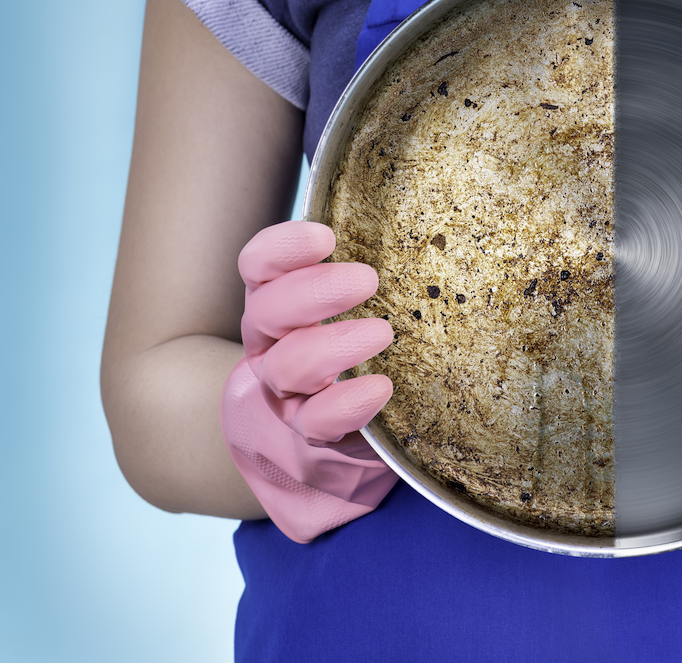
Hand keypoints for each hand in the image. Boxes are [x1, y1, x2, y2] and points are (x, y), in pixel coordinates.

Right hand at [220, 221, 398, 541]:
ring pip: (288, 366)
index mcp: (274, 305)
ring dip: (332, 345)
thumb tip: (422, 226)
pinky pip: (317, 421)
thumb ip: (357, 278)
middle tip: (366, 279)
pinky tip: (379, 388)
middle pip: (269, 311)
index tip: (325, 237)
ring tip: (381, 332)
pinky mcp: (310, 437)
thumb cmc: (341, 359)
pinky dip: (346, 404)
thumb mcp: (340, 313)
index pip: (259, 267)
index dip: (283, 248)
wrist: (310, 455)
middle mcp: (269, 346)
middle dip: (315, 291)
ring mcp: (285, 395)